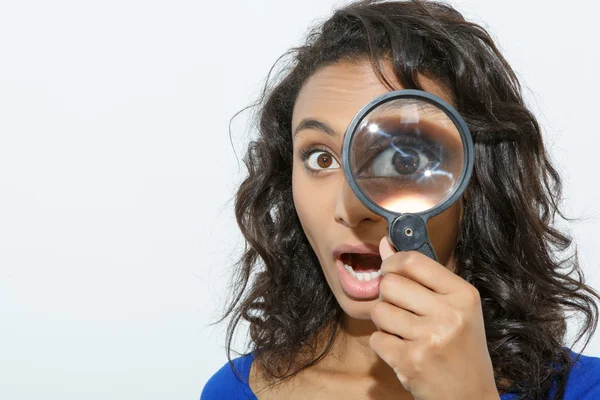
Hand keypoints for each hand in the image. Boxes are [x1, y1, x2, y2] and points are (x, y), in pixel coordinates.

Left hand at [368, 237, 499, 399]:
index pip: (413, 260)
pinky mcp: (411, 360)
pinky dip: (384, 344)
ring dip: (384, 322)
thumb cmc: (460, 348)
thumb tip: (385, 244)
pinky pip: (376, 338)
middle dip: (387, 296)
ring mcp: (430, 338)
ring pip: (379, 310)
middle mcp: (449, 314)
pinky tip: (403, 351)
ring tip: (404, 333)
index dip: (392, 263)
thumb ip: (420, 276)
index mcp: (463, 294)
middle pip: (390, 284)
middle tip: (402, 311)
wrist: (470, 396)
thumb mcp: (454, 307)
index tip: (390, 271)